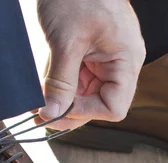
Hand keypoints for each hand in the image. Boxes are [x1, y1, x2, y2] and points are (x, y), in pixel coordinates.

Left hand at [37, 0, 145, 129]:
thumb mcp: (66, 42)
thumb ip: (60, 82)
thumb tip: (52, 113)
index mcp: (126, 60)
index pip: (114, 107)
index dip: (85, 114)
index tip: (57, 111)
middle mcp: (121, 62)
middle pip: (99, 102)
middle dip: (71, 108)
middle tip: (42, 112)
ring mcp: (107, 57)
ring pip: (87, 92)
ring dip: (64, 97)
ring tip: (41, 97)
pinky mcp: (93, 52)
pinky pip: (80, 77)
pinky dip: (62, 83)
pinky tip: (46, 82)